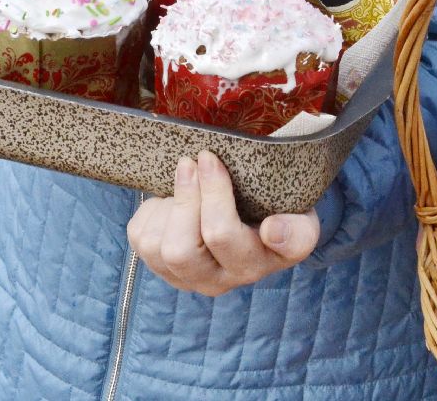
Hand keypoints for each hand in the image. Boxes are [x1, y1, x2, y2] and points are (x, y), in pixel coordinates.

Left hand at [127, 150, 319, 296]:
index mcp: (280, 250)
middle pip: (210, 243)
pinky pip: (144, 243)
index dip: (281, 237)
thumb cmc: (265, 205)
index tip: (271, 221)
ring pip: (168, 250)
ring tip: (185, 175)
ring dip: (172, 204)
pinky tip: (170, 201)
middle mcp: (240, 274)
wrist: (236, 216)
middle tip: (201, 159)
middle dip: (198, 196)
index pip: (289, 247)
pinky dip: (152, 212)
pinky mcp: (166, 270)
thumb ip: (293, 218)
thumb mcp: (291, 202)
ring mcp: (199, 277)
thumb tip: (271, 229)